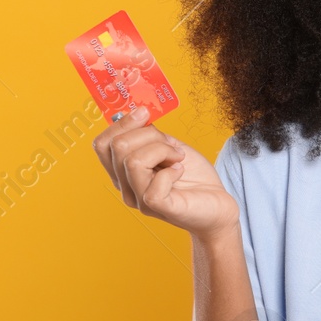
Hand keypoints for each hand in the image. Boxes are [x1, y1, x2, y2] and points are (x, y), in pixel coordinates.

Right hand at [91, 107, 238, 235]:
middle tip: (171, 146)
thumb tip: (138, 113)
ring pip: (133, 161)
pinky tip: (180, 172)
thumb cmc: (194, 177)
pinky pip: (155, 183)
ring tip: (178, 158)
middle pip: (117, 147)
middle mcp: (126, 187)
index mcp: (123, 172)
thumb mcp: (169, 147)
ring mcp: (140, 200)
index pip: (102, 144)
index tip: (144, 113)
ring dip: (162, 150)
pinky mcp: (159, 207)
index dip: (121, 123)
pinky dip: (172, 171)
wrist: (217, 205)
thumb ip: (151, 135)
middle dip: (149, 135)